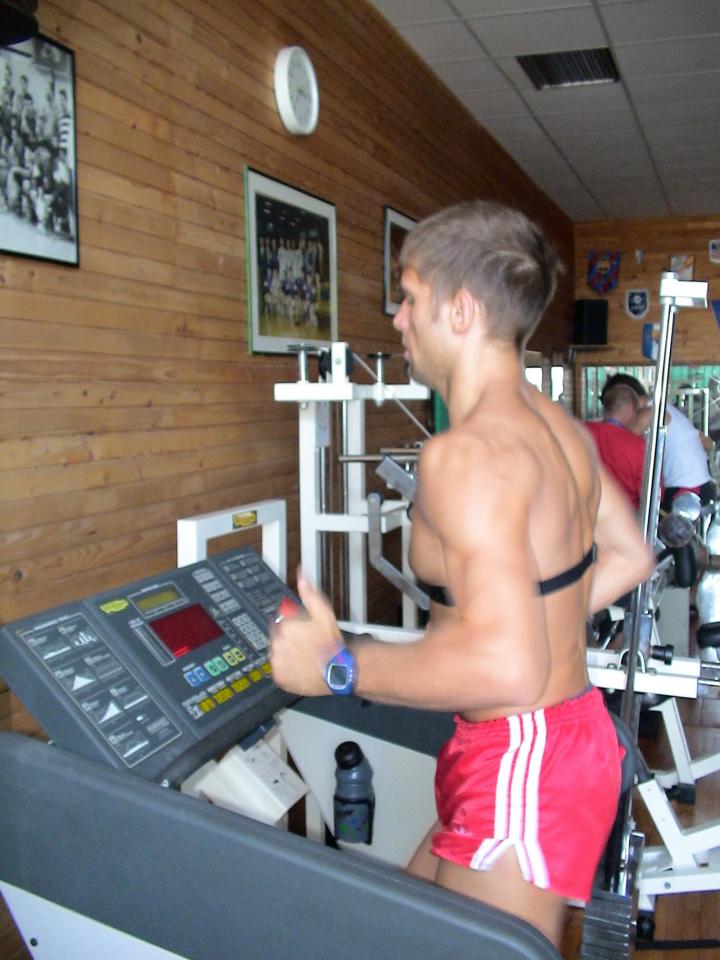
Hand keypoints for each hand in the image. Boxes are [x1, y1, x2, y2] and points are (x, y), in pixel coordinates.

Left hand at [269, 570, 341, 695]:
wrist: (338, 671)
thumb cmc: (332, 643)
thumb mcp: (324, 613)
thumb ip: (310, 595)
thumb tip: (301, 577)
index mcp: (286, 626)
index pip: (281, 622)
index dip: (294, 626)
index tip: (305, 632)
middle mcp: (278, 643)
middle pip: (278, 637)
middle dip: (289, 639)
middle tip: (306, 645)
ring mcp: (277, 661)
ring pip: (277, 653)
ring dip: (287, 653)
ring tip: (304, 656)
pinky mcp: (279, 677)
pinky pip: (279, 670)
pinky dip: (287, 669)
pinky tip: (300, 667)